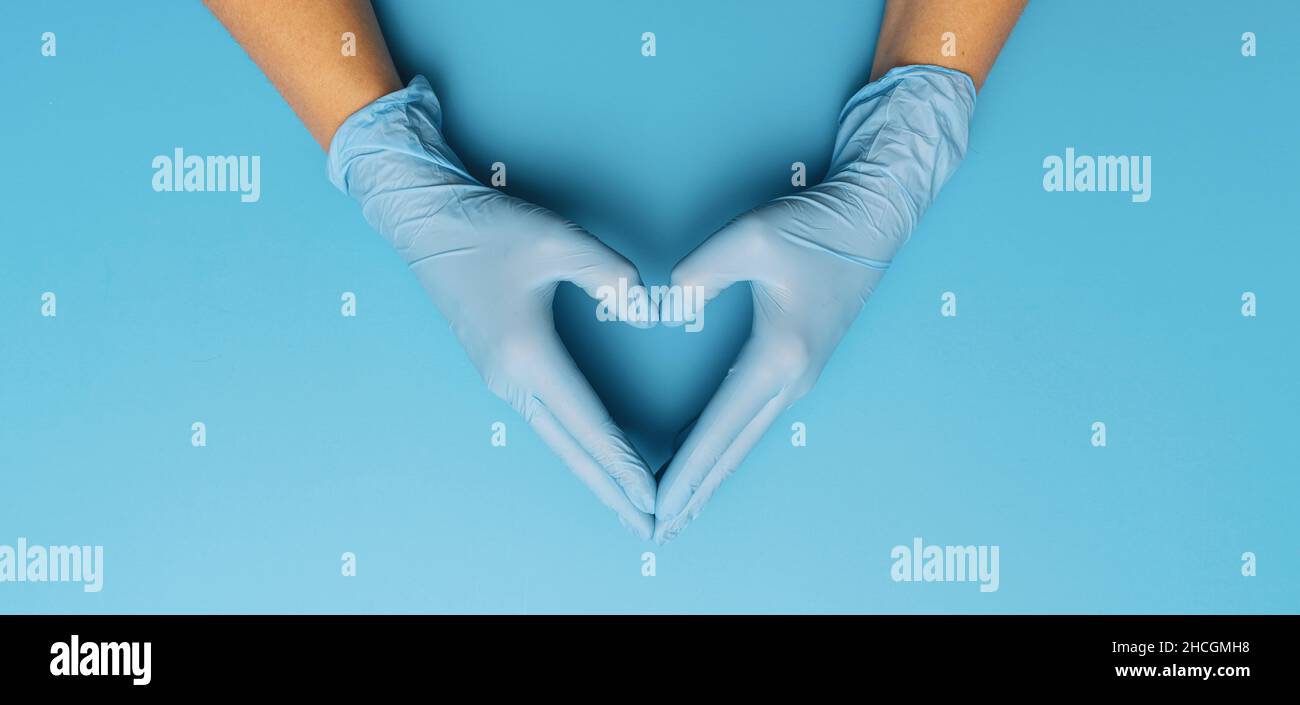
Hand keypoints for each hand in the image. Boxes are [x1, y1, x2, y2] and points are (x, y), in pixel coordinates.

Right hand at [328, 77, 656, 537]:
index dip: (623, 463)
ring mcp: (502, 378)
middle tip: (649, 527)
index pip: (587, 422)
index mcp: (526, 354)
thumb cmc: (487, 228)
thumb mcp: (554, 238)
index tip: (653, 495)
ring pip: (557, 439)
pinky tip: (595, 458)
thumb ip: (605, 271)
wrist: (426, 222)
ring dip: (594, 474)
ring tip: (628, 506)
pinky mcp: (501, 368)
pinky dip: (576, 447)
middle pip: (571, 450)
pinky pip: (546, 420)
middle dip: (612, 491)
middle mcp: (511, 379)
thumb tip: (638, 300)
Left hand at [654, 65, 975, 542]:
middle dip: (694, 492)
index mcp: (778, 356)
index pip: (718, 429)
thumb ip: (704, 272)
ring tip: (681, 511)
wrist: (872, 217)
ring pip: (746, 440)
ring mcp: (800, 376)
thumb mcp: (752, 237)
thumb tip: (671, 303)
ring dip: (712, 476)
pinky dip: (728, 448)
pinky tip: (713, 460)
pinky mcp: (800, 365)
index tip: (657, 504)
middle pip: (733, 450)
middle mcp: (792, 378)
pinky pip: (755, 420)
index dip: (684, 470)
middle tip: (659, 530)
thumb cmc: (816, 225)